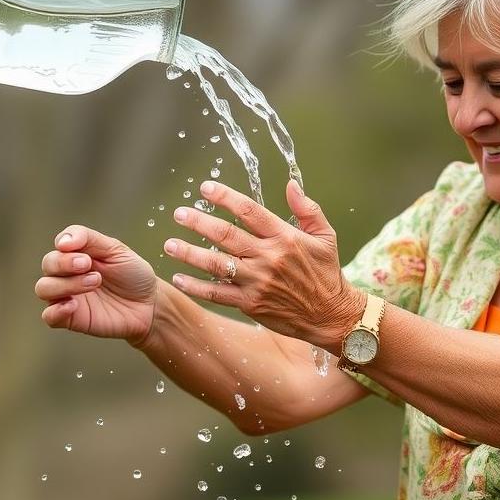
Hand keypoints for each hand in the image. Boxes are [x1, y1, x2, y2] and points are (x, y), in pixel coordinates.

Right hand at [35, 225, 157, 346]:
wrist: (149, 304)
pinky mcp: (71, 318)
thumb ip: (90, 239)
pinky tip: (73, 305)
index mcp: (79, 253)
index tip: (84, 250)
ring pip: (44, 288)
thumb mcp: (117, 251)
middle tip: (88, 265)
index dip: (67, 242)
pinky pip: (49, 316)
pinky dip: (55, 310)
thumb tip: (62, 241)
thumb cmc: (133, 275)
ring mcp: (68, 295)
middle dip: (65, 263)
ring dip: (65, 284)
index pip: (61, 242)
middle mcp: (69, 273)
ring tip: (94, 282)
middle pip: (48, 263)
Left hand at [163, 180, 365, 349]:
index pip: (249, 211)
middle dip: (198, 222)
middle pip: (225, 235)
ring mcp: (256, 282)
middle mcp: (268, 257)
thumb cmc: (326, 273)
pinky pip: (216, 293)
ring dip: (189, 253)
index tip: (206, 188)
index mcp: (284, 237)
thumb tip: (290, 184)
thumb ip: (307, 209)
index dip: (225, 197)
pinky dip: (195, 286)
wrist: (330, 315)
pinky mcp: (249, 303)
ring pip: (215, 263)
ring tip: (169, 244)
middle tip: (179, 213)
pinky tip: (178, 278)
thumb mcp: (325, 236)